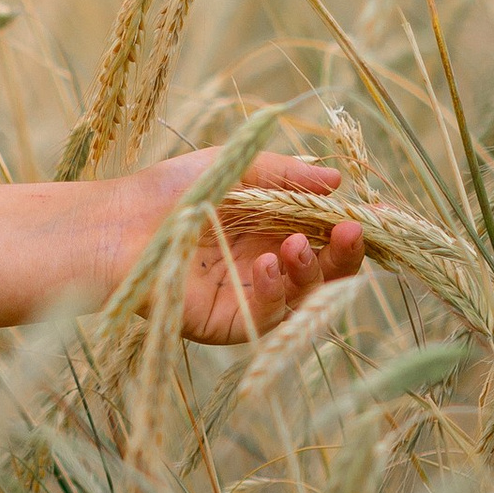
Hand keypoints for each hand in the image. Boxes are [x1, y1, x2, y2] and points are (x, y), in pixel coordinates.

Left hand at [108, 148, 367, 344]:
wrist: (114, 223)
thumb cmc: (169, 190)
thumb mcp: (234, 167)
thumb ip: (285, 174)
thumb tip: (338, 179)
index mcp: (275, 233)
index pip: (328, 237)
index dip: (354, 229)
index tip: (379, 215)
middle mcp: (270, 268)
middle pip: (327, 272)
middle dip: (345, 254)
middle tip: (353, 232)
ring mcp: (252, 299)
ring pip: (305, 298)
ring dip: (312, 272)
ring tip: (298, 245)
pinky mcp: (229, 325)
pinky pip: (268, 317)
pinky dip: (277, 291)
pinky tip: (270, 265)